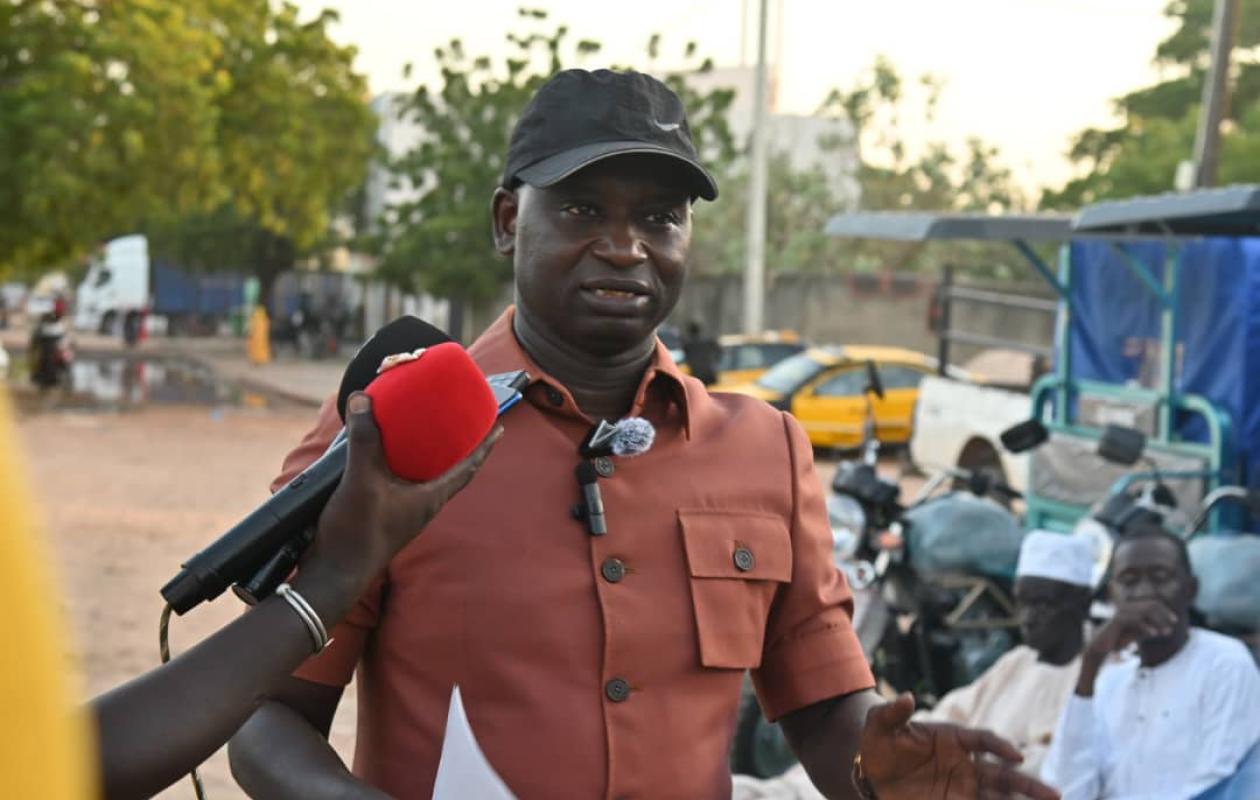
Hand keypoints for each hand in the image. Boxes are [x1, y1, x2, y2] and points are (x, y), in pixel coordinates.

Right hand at [306, 391, 501, 582]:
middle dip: (456, 444)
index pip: (468, 468)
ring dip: (424, 451)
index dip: (485, 446)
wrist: (331, 575)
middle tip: (460, 418)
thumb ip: (364, 440)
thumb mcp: (361, 480)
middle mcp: (421, 504)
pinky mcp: (380, 512)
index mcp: (430, 499)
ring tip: (423, 426)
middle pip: (447, 468)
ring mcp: (401, 510)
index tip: (499, 427)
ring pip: (420, 474)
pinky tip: (381, 448)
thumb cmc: (356, 534)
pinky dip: (395, 460)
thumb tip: (363, 398)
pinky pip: (396, 479)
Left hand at [859, 694, 1059, 799]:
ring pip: (1001, 797)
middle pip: (1003, 775)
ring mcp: (964, 788)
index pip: (983, 740)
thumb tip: (905, 697)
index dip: (1000, 746)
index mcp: (953, 738)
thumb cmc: (879, 745)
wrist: (871, 773)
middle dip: (1029, 785)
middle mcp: (965, 764)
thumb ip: (890, 713)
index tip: (1015, 756)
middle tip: (1055, 794)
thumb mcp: (878, 726)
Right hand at [1085, 598, 1177, 660]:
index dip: (1165, 610)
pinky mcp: (1117, 620)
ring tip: (1166, 632)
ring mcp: (1121, 613)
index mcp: (1131, 609)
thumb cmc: (1117, 641)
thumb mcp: (1137, 634)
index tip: (1175, 620)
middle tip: (1173, 623)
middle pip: (1150, 605)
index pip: (1152, 604)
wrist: (1099, 647)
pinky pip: (1135, 620)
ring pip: (1144, 611)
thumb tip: (1168, 630)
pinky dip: (1146, 626)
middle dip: (1164, 614)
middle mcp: (1127, 608)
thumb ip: (1150, 629)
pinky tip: (1154, 634)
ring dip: (1158, 621)